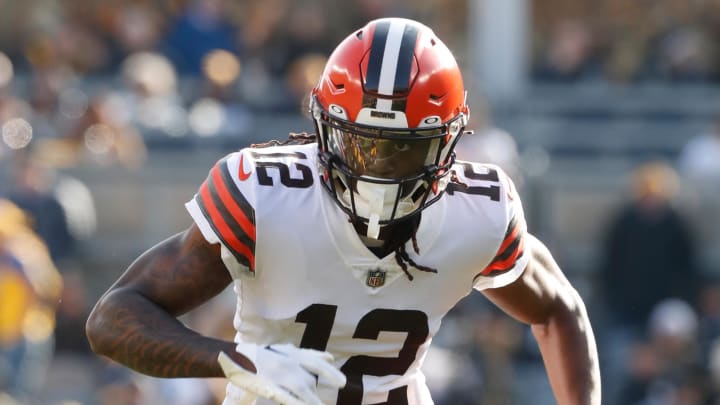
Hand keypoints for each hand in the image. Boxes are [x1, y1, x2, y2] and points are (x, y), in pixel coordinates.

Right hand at [218, 343, 345, 404]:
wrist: (235, 357)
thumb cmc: (264, 355)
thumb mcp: (287, 350)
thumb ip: (308, 355)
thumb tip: (331, 357)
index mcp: (292, 354)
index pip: (315, 362)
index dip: (329, 372)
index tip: (342, 382)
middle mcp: (287, 363)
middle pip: (308, 381)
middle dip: (318, 394)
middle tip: (330, 399)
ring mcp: (277, 375)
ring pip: (301, 390)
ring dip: (312, 401)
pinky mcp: (268, 387)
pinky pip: (286, 397)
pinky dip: (297, 403)